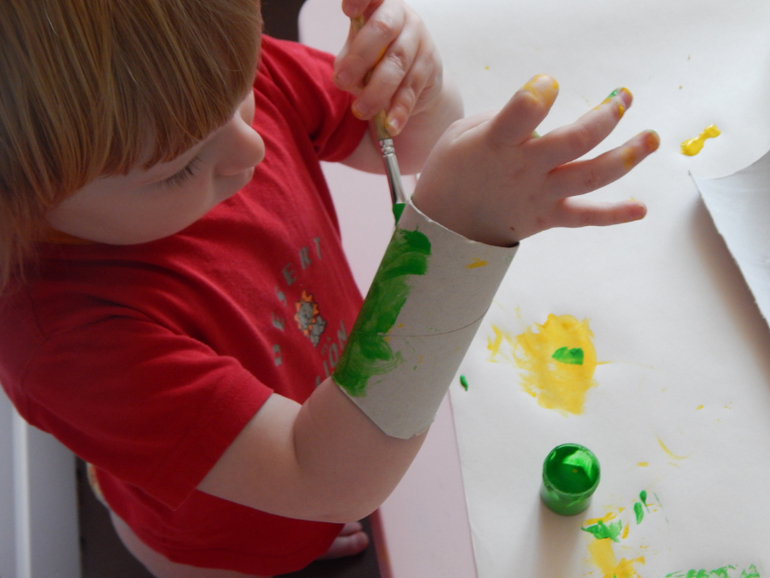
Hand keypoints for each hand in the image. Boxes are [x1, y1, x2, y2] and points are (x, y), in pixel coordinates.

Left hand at [334, 0, 443, 135]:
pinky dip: (399, 110)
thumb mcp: (358, 52)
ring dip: (376, 91)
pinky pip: (412, 90)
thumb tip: (344, 77)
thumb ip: (349, 59)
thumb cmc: (377, 57)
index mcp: (380, 4)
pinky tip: (390, 125)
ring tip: (360, 111)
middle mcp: (403, 17)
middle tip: (341, 82)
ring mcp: (420, 41)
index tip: (348, 10)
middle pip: (383, 30)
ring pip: (397, 64)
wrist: (418, 77)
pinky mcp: (430, 68)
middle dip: (359, 58)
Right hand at [411, 75, 659, 245]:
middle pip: (575, 141)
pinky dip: (613, 215)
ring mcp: (539, 195)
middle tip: (623, 98)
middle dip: (606, 116)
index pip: (522, 112)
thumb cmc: (454, 171)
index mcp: (496, 143)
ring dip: (626, 156)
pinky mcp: (547, 217)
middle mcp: (524, 168)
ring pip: (590, 176)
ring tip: (652, 139)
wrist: (443, 226)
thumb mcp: (463, 134)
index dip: (539, 93)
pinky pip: (584, 218)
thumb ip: (505, 119)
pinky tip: (641, 209)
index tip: (548, 83)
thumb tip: (541, 115)